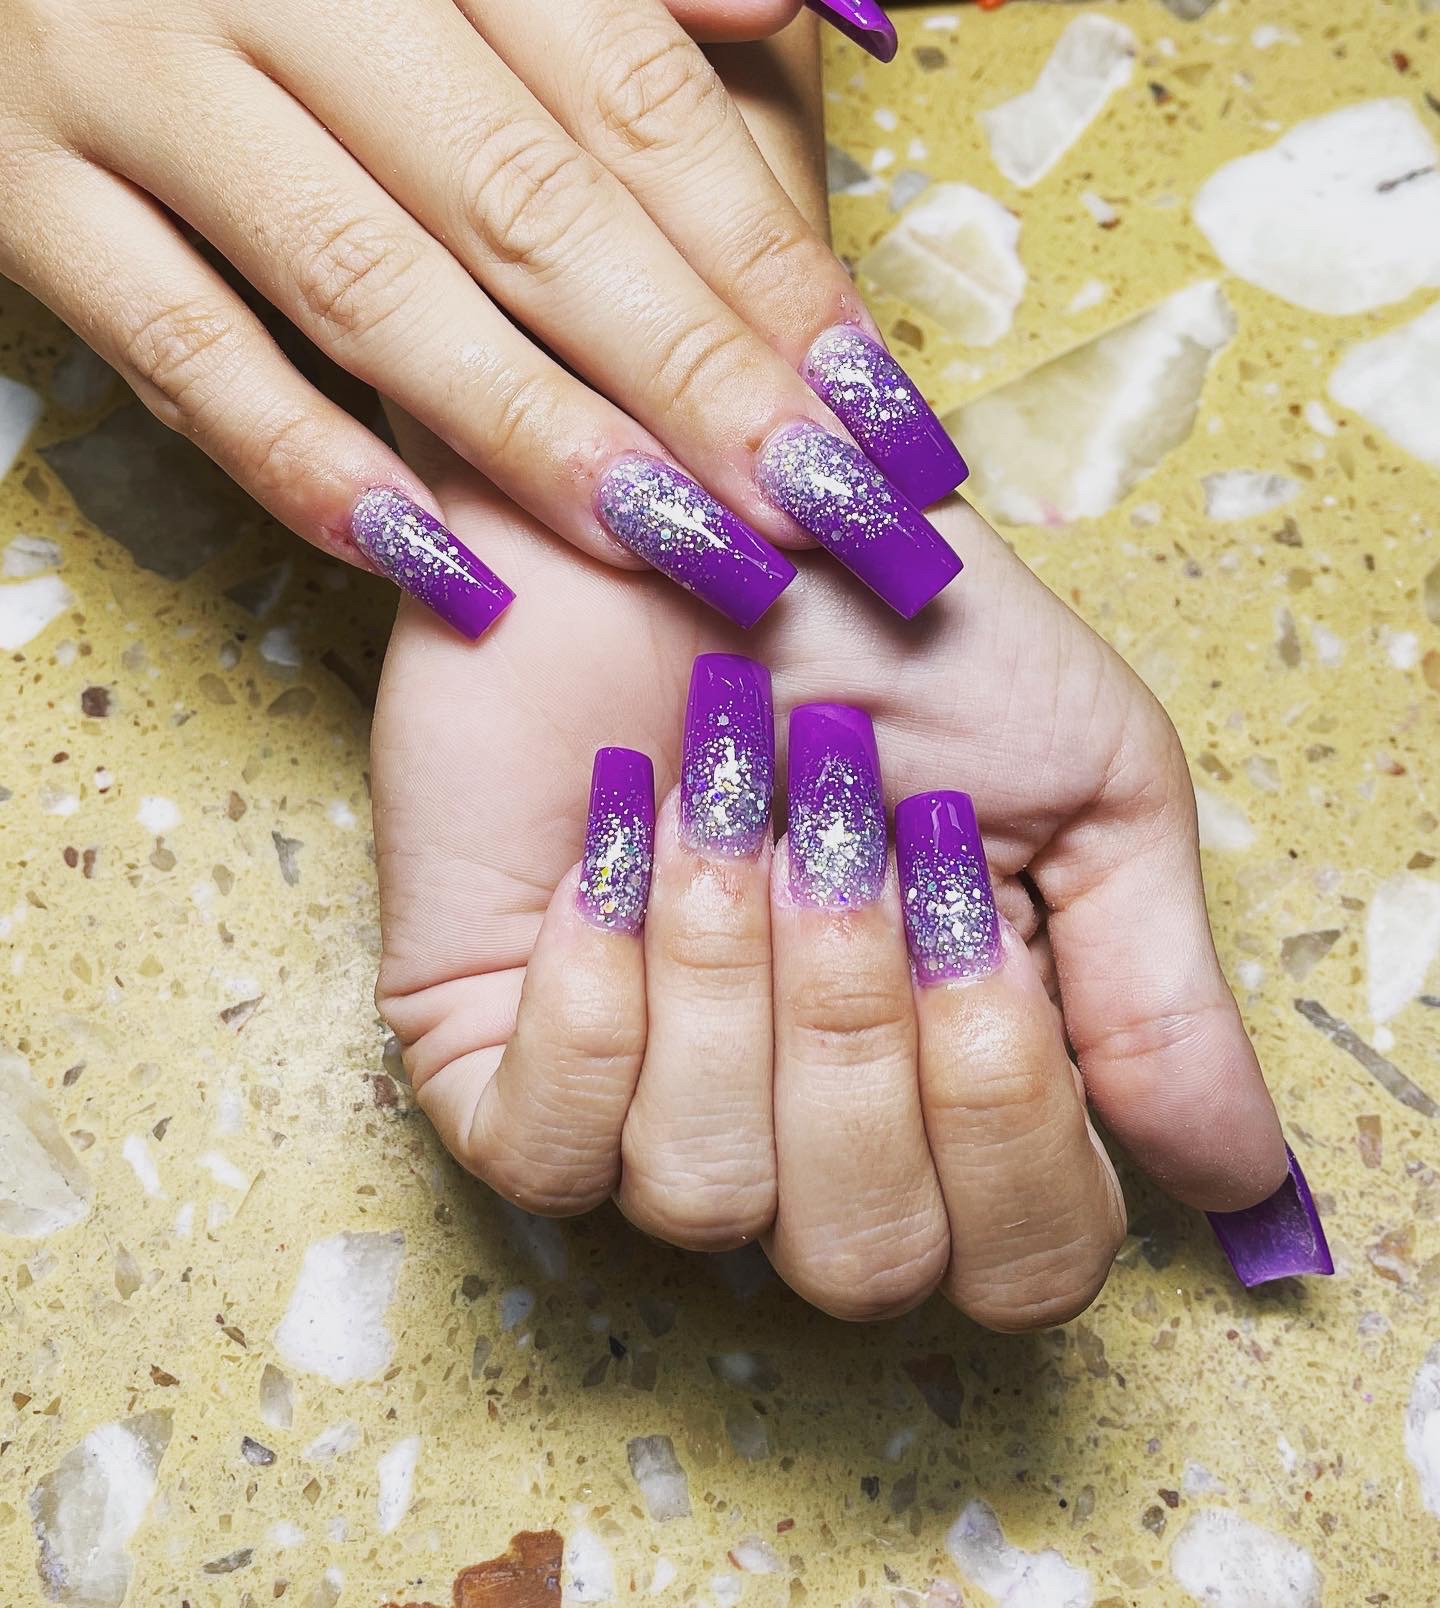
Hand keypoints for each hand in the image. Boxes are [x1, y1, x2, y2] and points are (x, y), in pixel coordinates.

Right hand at [0, 0, 952, 638]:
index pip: (630, 89)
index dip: (763, 261)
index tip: (866, 400)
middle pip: (525, 203)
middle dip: (690, 380)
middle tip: (814, 511)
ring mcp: (125, 62)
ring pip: (367, 290)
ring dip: (535, 444)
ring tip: (676, 550)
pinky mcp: (20, 180)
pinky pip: (181, 355)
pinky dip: (310, 469)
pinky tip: (436, 560)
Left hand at [371, 474, 1289, 1326]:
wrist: (688, 496)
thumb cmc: (889, 624)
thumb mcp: (1084, 783)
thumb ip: (1154, 988)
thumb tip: (1237, 1182)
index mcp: (956, 1088)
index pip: (1021, 1262)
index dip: (1011, 1124)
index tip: (975, 921)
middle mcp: (802, 1134)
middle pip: (867, 1260)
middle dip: (862, 1033)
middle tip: (847, 839)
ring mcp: (637, 1108)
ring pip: (706, 1200)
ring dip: (730, 974)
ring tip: (717, 805)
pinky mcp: (486, 1059)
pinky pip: (546, 1152)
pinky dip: (598, 1001)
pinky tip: (614, 849)